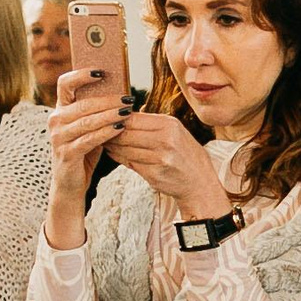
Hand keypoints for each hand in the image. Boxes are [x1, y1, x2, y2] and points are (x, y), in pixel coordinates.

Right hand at [47, 69, 127, 202]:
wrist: (71, 183)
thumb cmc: (83, 151)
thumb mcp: (89, 127)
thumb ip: (97, 111)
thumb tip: (121, 92)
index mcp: (60, 109)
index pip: (64, 83)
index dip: (81, 74)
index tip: (101, 71)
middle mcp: (55, 120)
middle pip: (82, 104)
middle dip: (107, 100)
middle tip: (128, 98)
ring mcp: (58, 137)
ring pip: (87, 121)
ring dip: (109, 115)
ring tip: (127, 111)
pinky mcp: (66, 153)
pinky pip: (89, 139)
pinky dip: (106, 133)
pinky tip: (120, 129)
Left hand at [108, 111, 231, 216]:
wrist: (199, 182)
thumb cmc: (184, 155)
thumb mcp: (174, 132)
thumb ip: (150, 125)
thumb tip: (121, 117)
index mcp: (169, 125)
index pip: (133, 118)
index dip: (117, 119)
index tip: (106, 120)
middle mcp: (166, 140)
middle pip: (126, 133)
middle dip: (111, 133)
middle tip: (100, 132)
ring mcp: (160, 158)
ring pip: (125, 149)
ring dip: (112, 147)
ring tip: (106, 143)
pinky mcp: (154, 174)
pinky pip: (129, 163)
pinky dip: (119, 158)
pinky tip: (115, 155)